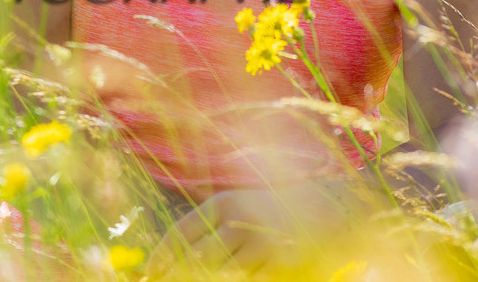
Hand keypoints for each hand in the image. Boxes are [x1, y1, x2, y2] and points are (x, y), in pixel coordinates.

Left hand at [150, 181, 354, 273]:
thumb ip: (212, 230)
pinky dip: (243, 279)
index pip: (183, 232)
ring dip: (212, 278)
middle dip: (181, 276)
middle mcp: (238, 220)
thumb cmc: (272, 211)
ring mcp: (260, 243)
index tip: (150, 271)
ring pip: (223, 274)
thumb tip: (179, 257)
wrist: (327, 209)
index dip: (164, 255)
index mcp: (223, 204)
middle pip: (199, 259)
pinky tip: (243, 273)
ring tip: (202, 276)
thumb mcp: (239, 209)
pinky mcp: (280, 263)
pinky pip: (250, 280)